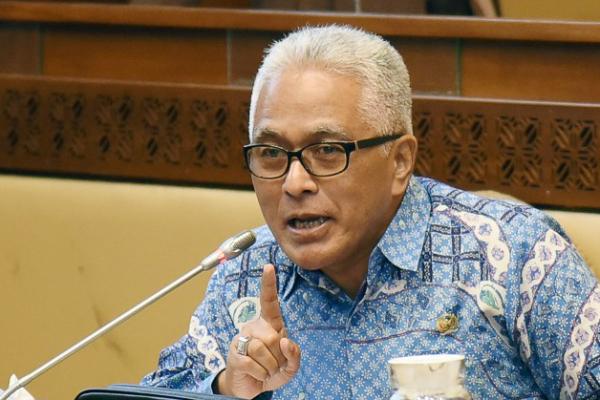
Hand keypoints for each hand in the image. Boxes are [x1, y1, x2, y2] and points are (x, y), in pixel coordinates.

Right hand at [217, 264, 300, 398]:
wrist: (251, 389)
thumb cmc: (271, 371)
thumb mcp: (290, 366)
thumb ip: (294, 354)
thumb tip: (285, 341)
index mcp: (269, 324)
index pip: (269, 301)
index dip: (269, 284)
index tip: (269, 266)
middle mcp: (253, 327)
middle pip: (273, 336)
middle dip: (279, 357)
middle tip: (275, 364)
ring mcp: (241, 340)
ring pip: (263, 349)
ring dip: (270, 367)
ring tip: (266, 370)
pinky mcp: (234, 354)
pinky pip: (253, 364)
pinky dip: (261, 374)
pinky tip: (256, 374)